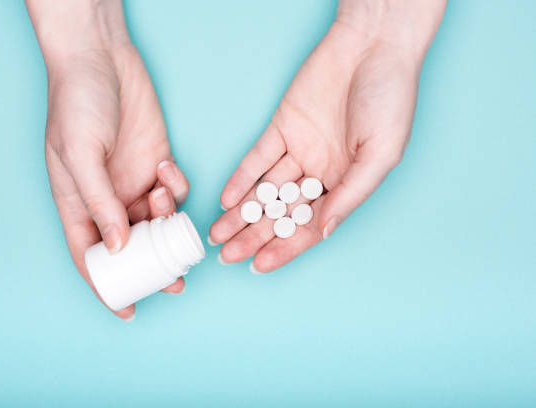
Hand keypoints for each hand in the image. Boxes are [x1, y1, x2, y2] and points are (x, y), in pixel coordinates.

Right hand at [27, 0, 188, 319]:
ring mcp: (133, 180)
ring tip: (162, 198)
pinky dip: (177, 188)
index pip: (90, 255)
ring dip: (166, 220)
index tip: (129, 311)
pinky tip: (169, 170)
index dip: (107, 286)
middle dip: (153, 266)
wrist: (101, 57)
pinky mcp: (157, 161)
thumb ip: (100, 203)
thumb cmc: (78, 103)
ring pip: (157, 221)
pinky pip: (174, 190)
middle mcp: (107, 198)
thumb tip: (119, 246)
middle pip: (131, 246)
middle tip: (176, 281)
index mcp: (77, 202)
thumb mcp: (80, 154)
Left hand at [209, 0, 445, 272]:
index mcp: (346, 185)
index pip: (310, 226)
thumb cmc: (390, 98)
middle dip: (254, 236)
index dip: (285, 247)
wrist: (373, 45)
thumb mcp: (381, 153)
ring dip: (241, 212)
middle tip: (227, 256)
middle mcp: (320, 173)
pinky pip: (258, 158)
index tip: (259, 265)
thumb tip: (325, 230)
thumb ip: (351, 193)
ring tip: (218, 234)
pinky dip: (242, 177)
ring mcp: (299, 150)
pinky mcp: (282, 127)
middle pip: (282, 213)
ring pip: (265, 190)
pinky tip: (227, 198)